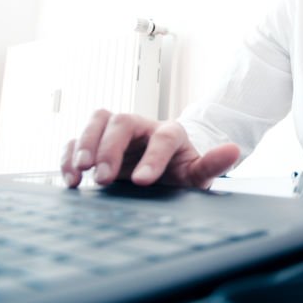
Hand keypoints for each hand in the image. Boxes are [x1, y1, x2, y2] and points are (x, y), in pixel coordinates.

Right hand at [60, 109, 239, 188]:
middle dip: (110, 147)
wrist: (162, 172)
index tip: (143, 182)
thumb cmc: (180, 172)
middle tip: (104, 176)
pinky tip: (70, 179)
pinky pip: (76, 138)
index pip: (162, 137)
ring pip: (98, 119)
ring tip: (81, 172)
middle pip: (123, 120)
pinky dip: (69, 155)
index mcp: (170, 133)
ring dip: (85, 143)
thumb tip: (233, 149)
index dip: (152, 158)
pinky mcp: (95, 142)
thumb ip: (212, 164)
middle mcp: (141, 126)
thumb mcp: (197, 174)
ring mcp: (117, 132)